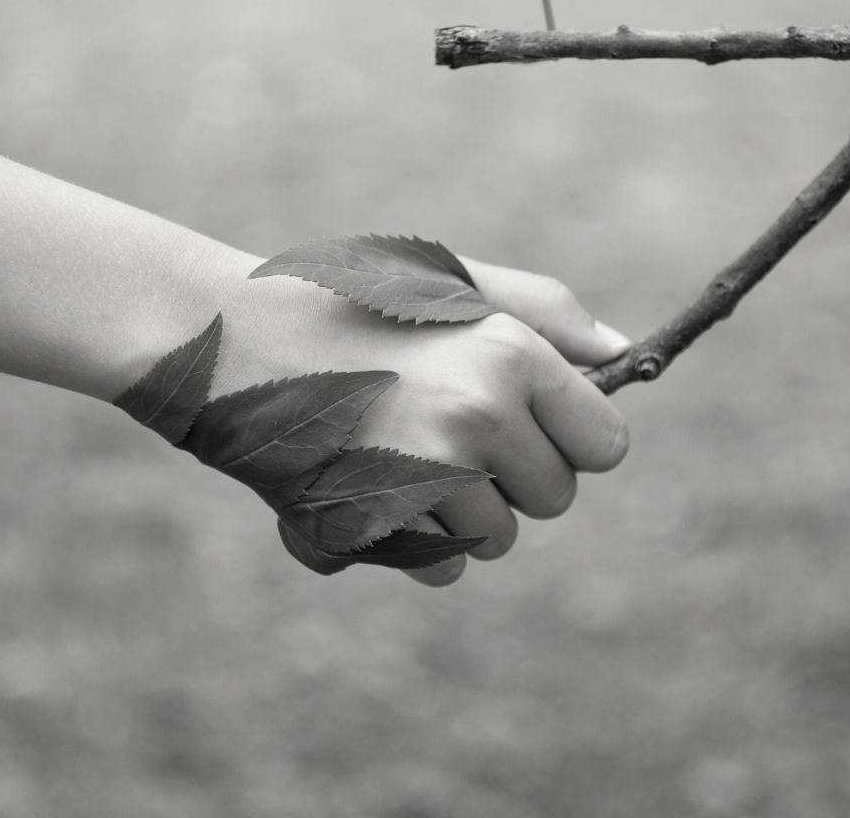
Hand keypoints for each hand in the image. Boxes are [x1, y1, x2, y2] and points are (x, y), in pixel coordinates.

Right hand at [196, 247, 631, 585]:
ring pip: (497, 538)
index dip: (569, 438)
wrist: (223, 339)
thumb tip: (626, 355)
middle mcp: (478, 419)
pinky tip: (372, 484)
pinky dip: (415, 542)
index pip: (605, 445)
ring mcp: (425, 480)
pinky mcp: (375, 526)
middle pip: (554, 499)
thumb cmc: (345, 302)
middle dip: (513, 477)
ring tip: (397, 448)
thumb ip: (545, 313)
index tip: (530, 423)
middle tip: (444, 427)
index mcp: (509, 355)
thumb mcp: (449, 282)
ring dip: (461, 511)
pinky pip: (441, 566)